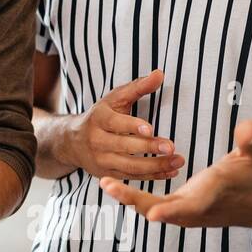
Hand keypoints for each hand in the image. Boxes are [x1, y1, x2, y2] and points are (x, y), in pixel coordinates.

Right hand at [65, 69, 181, 179]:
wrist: (73, 141)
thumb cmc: (101, 116)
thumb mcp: (114, 99)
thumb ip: (138, 87)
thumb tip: (160, 74)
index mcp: (98, 118)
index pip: (114, 123)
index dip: (131, 126)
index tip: (150, 128)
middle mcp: (96, 140)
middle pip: (124, 146)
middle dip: (148, 147)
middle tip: (171, 147)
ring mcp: (101, 160)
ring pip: (129, 166)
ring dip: (156, 166)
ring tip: (178, 161)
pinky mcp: (107, 174)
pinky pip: (132, 177)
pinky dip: (153, 176)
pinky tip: (171, 171)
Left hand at [100, 119, 251, 228]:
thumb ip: (251, 142)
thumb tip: (246, 128)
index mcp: (214, 193)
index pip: (192, 204)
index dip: (173, 210)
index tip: (153, 214)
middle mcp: (198, 208)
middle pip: (162, 209)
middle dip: (134, 198)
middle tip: (107, 184)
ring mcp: (189, 213)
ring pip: (155, 209)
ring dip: (130, 198)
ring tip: (105, 182)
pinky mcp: (183, 211)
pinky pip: (156, 207)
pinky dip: (137, 199)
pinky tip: (116, 187)